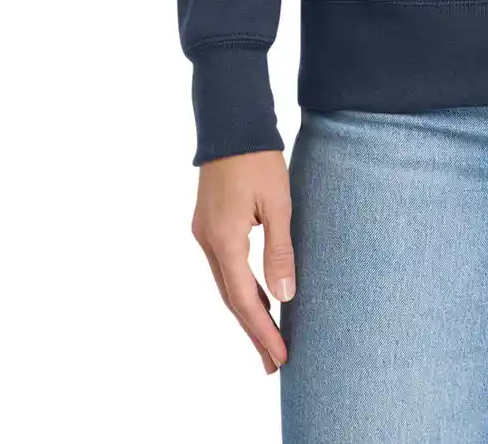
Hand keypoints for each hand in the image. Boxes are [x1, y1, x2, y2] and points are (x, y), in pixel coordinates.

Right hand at [191, 149, 294, 373]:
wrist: (231, 122)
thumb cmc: (259, 158)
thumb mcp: (278, 203)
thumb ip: (279, 250)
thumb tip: (284, 297)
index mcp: (224, 239)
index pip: (244, 299)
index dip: (263, 331)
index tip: (280, 357)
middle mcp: (208, 242)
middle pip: (231, 299)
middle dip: (254, 331)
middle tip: (273, 364)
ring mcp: (204, 233)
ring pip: (226, 284)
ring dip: (247, 311)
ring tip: (268, 338)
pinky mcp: (208, 224)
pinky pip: (225, 267)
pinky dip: (241, 287)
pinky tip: (258, 297)